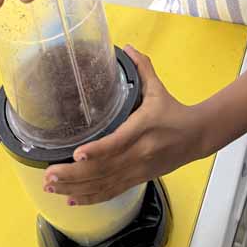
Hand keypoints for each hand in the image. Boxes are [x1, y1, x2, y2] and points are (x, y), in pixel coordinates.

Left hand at [42, 46, 204, 204]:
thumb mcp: (159, 88)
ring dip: (76, 188)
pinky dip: (91, 197)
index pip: (118, 142)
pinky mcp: (137, 179)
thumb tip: (127, 48)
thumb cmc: (174, 112)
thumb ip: (142, 68)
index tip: (77, 154)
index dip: (97, 151)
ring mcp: (138, 170)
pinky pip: (112, 192)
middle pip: (104, 169)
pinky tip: (72, 199)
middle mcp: (139, 153)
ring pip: (104, 184)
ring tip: (51, 187)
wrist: (197, 136)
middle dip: (74, 175)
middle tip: (49, 175)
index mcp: (143, 128)